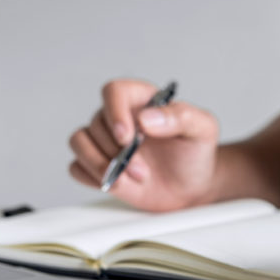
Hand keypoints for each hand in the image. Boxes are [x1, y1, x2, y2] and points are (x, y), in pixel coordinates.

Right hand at [69, 79, 219, 211]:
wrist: (192, 187)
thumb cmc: (196, 153)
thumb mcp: (202, 129)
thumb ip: (181, 117)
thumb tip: (147, 118)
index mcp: (142, 100)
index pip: (114, 91)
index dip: (115, 112)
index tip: (127, 137)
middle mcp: (120, 118)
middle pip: (96, 123)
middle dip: (117, 153)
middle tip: (142, 171)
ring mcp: (105, 142)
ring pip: (79, 142)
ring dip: (100, 164)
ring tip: (130, 179)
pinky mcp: (97, 166)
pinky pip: (76, 167)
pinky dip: (91, 177)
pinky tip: (116, 183)